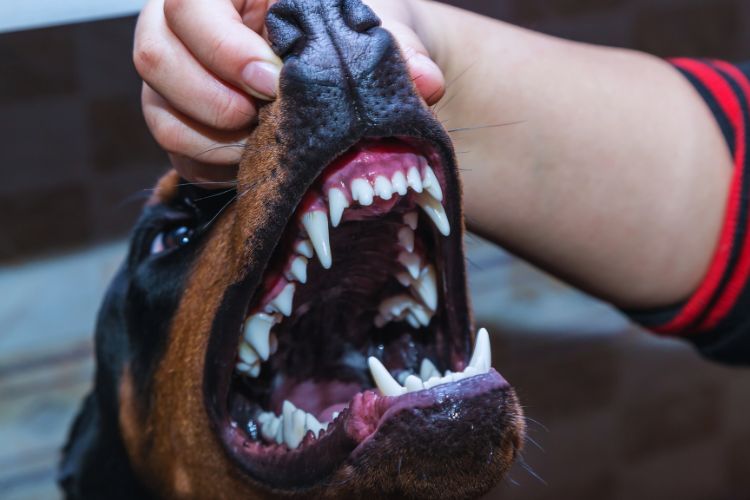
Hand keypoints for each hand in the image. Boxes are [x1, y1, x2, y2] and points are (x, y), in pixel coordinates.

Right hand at [133, 0, 444, 184]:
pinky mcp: (181, 119)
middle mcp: (189, 25)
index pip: (190, 2)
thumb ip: (396, 49)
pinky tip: (251, 165)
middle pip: (153, 53)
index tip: (273, 81)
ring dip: (209, 138)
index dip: (223, 46)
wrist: (342, 62)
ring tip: (261, 144)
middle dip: (210, 98)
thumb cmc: (350, 31)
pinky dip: (210, 165)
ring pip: (155, 108)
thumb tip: (425, 83)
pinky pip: (172, 151)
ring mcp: (179, 74)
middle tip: (260, 120)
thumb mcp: (374, 27)